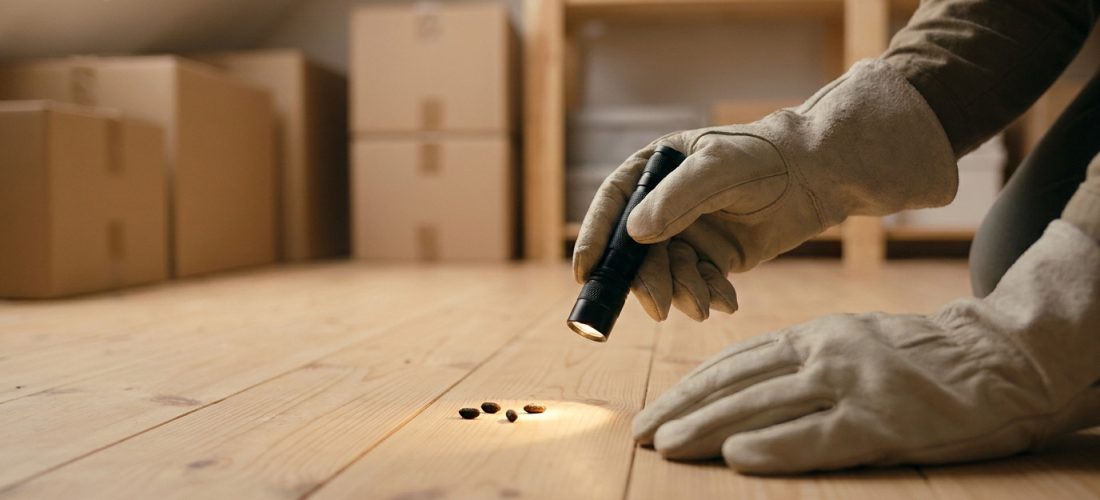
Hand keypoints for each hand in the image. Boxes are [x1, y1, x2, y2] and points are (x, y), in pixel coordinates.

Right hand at [573, 59, 956, 321]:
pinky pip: (698, 283)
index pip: (614, 204)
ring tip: (704, 303)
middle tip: (659, 307)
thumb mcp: (719, 169)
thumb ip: (677, 199)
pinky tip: (726, 300)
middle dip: (646, 281)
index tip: (586, 274)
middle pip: (637, 249)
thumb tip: (635, 234)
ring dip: (681, 292)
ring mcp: (689, 231)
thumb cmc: (766, 158)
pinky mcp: (714, 255)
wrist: (818, 175)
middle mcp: (665, 203)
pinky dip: (708, 296)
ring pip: (667, 272)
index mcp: (655, 169)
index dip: (596, 239)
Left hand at [633, 220, 1099, 473]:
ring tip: (665, 444)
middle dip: (681, 409)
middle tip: (639, 431)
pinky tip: (737, 458)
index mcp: (813, 336)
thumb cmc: (919, 359)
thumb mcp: (849, 342)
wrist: (999, 358)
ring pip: (762, 407)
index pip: (733, 363)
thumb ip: (798, 360)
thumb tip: (738, 389)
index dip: (687, 388)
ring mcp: (851, 386)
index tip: (652, 410)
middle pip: (735, 383)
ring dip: (707, 427)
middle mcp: (822, 354)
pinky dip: (774, 447)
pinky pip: (817, 436)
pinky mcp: (882, 422)